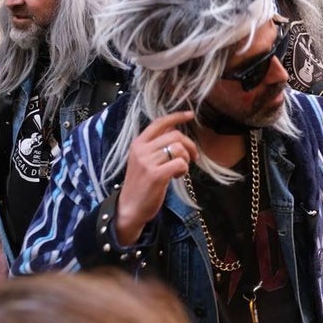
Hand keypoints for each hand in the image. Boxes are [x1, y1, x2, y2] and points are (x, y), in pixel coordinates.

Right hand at [116, 111, 197, 245]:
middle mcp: (141, 150)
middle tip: (193, 157)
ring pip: (179, 149)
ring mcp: (147, 162)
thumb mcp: (143, 160)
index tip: (190, 115)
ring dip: (185, 159)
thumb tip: (174, 130)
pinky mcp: (156, 175)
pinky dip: (184, 170)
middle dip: (189, 145)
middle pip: (175, 135)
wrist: (130, 208)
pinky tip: (177, 177)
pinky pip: (180, 163)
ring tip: (179, 170)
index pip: (159, 123)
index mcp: (138, 143)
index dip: (176, 117)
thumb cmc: (141, 184)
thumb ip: (156, 145)